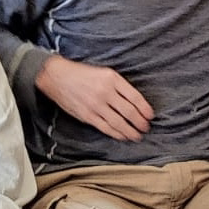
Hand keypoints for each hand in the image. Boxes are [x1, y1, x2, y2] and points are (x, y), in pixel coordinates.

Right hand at [36, 55, 153, 140]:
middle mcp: (105, 92)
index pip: (134, 97)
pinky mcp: (87, 115)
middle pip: (129, 111)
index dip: (144, 109)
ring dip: (130, 131)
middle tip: (146, 128)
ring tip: (137, 135)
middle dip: (140, 122)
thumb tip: (134, 102)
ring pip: (118, 122)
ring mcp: (96, 105)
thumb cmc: (82, 73)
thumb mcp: (104, 72)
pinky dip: (116, 133)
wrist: (57, 76)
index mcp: (112, 79)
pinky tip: (123, 136)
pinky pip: (105, 127)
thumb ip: (119, 85)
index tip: (150, 115)